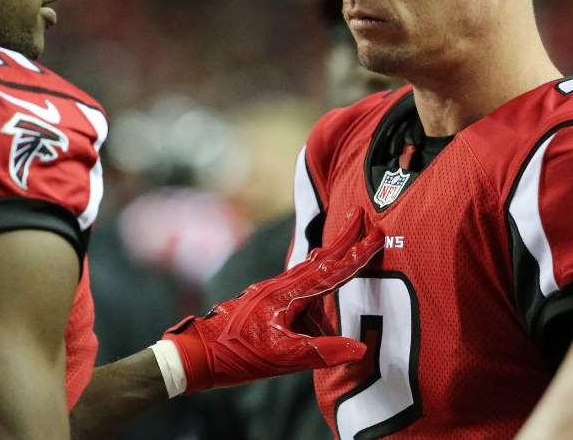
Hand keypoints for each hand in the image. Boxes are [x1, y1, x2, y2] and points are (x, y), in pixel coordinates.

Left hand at [162, 210, 380, 392]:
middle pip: (321, 260)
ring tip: (349, 253)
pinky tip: (317, 300)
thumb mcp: (282, 356)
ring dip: (331, 263)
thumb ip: (321, 352)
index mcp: (288, 294)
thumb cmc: (236, 353)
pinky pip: (298, 288)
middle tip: (362, 216)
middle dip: (344, 241)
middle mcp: (281, 287)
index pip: (331, 271)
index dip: (356, 254)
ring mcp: (272, 293)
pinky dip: (315, 284)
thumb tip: (361, 349)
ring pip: (310, 275)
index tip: (376, 233)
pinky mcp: (265, 303)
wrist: (195, 354)